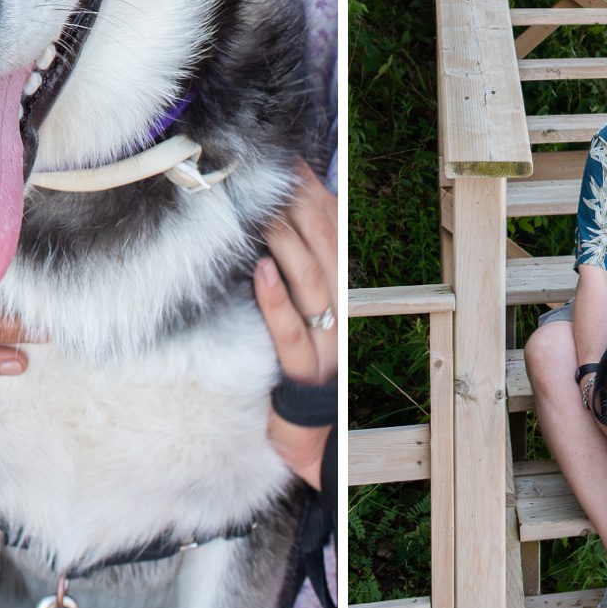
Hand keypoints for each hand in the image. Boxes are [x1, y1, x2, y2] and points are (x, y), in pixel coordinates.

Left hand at [257, 160, 335, 490]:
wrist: (324, 444)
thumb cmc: (314, 374)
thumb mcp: (316, 319)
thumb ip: (307, 273)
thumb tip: (289, 219)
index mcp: (346, 294)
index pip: (334, 233)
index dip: (315, 195)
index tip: (291, 163)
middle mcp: (343, 313)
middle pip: (325, 250)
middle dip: (302, 207)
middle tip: (276, 173)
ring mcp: (326, 343)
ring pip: (310, 282)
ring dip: (287, 241)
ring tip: (265, 209)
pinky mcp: (303, 374)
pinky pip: (289, 332)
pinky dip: (276, 300)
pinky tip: (260, 271)